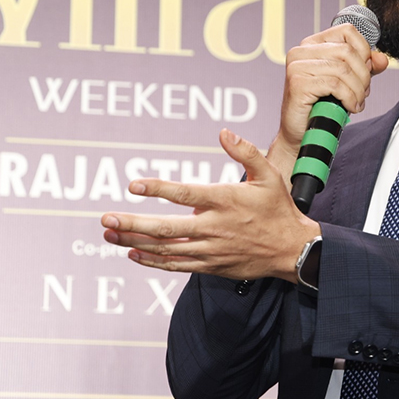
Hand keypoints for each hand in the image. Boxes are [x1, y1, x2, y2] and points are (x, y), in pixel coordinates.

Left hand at [102, 129, 316, 281]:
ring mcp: (211, 249)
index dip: (158, 189)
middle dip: (132, 224)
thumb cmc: (278, 209)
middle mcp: (215, 227)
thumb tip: (224, 133)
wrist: (292, 249)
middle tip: (106, 219)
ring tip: (109, 235)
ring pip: (165, 249)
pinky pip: (176, 265)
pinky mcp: (211, 266)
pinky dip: (153, 261)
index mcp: (226, 201)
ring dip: (134, 242)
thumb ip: (246, 152)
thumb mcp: (269, 175)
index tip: (134, 185)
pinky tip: (134, 253)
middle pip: (165, 228)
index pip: (185, 194)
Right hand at [267, 24, 390, 177]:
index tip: (367, 71)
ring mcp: (297, 66)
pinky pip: (335, 85)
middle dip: (363, 75)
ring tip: (357, 102)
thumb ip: (365, 67)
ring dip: (358, 90)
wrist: (301, 132)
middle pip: (347, 51)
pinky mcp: (298, 83)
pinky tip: (349, 107)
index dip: (364, 50)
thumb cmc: (322, 105)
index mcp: (313, 44)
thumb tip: (382, 59)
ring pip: (343, 69)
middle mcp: (301, 51)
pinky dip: (349, 98)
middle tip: (363, 93)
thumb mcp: (348, 82)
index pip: (347, 31)